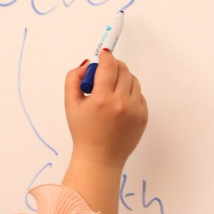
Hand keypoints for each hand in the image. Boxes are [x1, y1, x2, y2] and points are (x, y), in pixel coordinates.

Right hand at [64, 49, 148, 168]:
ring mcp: (135, 110)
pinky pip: (139, 94)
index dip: (106, 57)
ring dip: (123, 78)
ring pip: (133, 80)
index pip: (109, 66)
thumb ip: (74, 78)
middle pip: (123, 69)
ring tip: (111, 90)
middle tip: (105, 72)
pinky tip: (118, 104)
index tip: (103, 55)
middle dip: (114, 66)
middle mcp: (121, 103)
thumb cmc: (83, 132)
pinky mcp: (143, 116)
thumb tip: (88, 64)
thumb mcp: (70, 104)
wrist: (100, 158)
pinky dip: (130, 93)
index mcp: (101, 99)